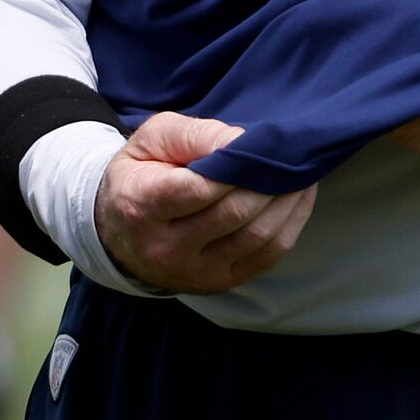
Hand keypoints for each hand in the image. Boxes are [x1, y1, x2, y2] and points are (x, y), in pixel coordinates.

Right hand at [94, 112, 316, 294]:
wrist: (119, 233)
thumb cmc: (141, 175)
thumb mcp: (152, 140)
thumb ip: (194, 135)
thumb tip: (241, 141)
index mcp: (142, 206)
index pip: (199, 188)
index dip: (237, 165)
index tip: (261, 142)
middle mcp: (166, 248)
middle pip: (233, 214)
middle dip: (269, 181)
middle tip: (291, 154)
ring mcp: (195, 272)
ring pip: (256, 237)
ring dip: (287, 202)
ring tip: (300, 173)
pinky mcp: (219, 283)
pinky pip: (267, 257)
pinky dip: (290, 225)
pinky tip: (298, 198)